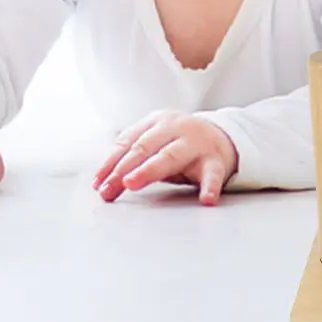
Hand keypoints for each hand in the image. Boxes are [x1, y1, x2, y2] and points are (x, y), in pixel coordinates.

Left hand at [94, 111, 237, 205]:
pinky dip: (210, 186)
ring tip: (134, 182)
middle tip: (108, 187)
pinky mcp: (215, 160)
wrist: (223, 137)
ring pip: (171, 156)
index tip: (98, 184)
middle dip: (124, 167)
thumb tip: (101, 185)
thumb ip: (132, 159)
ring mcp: (197, 143)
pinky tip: (206, 199)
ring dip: (149, 170)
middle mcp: (177, 128)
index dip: (111, 163)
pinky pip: (212, 174)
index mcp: (158, 122)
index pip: (129, 141)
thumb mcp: (156, 143)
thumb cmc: (179, 144)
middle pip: (145, 147)